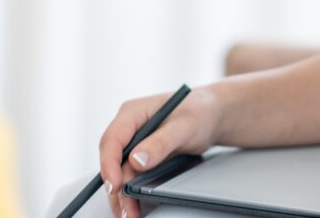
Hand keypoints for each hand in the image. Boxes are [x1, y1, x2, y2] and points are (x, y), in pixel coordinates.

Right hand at [100, 85, 221, 217]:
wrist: (210, 116)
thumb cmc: (198, 112)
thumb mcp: (184, 126)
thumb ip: (160, 142)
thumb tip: (136, 160)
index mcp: (132, 113)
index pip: (112, 140)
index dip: (109, 164)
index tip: (116, 185)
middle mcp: (128, 129)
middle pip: (113, 162)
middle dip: (116, 188)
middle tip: (126, 212)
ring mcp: (134, 144)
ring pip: (120, 173)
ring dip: (122, 195)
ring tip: (130, 216)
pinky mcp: (141, 156)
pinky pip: (131, 176)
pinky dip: (131, 192)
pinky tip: (136, 207)